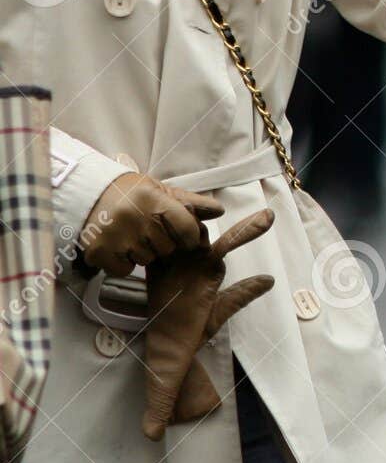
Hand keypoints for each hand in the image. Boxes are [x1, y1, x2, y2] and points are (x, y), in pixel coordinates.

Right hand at [81, 172, 223, 276]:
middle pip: (167, 247)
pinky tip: (118, 247)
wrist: (89, 194)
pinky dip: (123, 263)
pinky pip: (124, 270)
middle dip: (162, 243)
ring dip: (143, 253)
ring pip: (146, 260)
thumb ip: (190, 203)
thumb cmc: (131, 194)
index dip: (190, 236)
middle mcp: (135, 217)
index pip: (186, 227)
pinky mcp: (98, 251)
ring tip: (131, 235)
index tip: (186, 237)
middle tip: (148, 230)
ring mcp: (115, 236)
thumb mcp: (161, 192)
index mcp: (153, 199)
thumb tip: (219, 211)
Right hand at [142, 209, 275, 440]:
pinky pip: (178, 231)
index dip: (248, 291)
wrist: (157, 323)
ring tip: (236, 207)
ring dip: (217, 222)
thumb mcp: (168, 370)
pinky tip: (180, 203)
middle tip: (269, 219)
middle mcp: (205, 276)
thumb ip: (164, 398)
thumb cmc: (178, 341)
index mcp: (210, 302)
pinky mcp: (169, 253)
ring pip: (206, 236)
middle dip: (247, 234)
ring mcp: (189, 261)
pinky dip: (183, 219)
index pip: (235, 294)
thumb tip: (152, 437)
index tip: (268, 282)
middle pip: (228, 251)